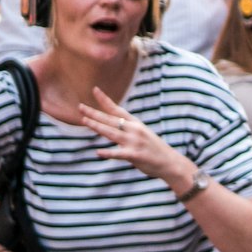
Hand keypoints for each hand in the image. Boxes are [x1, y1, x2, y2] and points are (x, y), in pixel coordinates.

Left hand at [73, 88, 194, 192]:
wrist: (170, 162)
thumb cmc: (154, 149)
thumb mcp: (142, 134)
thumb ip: (127, 129)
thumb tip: (112, 127)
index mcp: (135, 124)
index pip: (117, 109)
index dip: (105, 100)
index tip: (94, 89)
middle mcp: (134, 130)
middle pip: (110, 120)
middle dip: (94, 113)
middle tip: (80, 107)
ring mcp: (134, 142)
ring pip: (111, 132)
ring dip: (97, 126)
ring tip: (84, 121)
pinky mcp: (134, 155)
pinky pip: (118, 154)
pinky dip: (108, 153)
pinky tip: (98, 152)